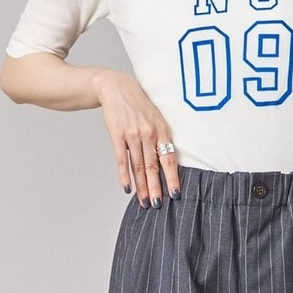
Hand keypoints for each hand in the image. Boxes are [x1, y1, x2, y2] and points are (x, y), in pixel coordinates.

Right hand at [95, 68, 180, 207]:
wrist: (116, 88)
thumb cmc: (139, 106)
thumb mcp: (156, 118)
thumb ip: (161, 139)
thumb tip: (167, 164)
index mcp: (162, 130)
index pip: (169, 159)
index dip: (173, 178)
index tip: (175, 194)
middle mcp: (149, 133)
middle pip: (154, 166)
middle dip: (156, 188)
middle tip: (158, 205)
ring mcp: (132, 134)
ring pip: (138, 166)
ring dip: (142, 186)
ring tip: (144, 202)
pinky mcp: (117, 135)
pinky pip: (122, 159)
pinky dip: (125, 175)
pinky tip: (127, 188)